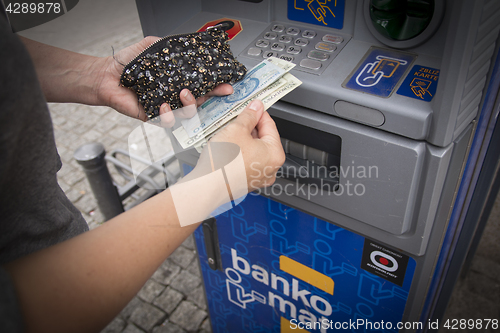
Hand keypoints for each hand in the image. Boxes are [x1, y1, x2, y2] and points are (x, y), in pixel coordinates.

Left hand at [96, 37, 232, 121]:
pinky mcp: (154, 117)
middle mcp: (175, 95)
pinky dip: (168, 115)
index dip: (217, 85)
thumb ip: (168, 45)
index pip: (203, 84)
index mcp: (178, 80)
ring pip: (188, 114)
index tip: (228, 83)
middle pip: (201, 100)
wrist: (106, 75)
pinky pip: (167, 122)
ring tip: (184, 94)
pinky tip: (163, 105)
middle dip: (213, 97)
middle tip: (217, 91)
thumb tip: (186, 43)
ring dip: (191, 105)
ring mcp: (166, 107)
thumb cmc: (127, 63)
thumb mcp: (152, 46)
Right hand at [207, 100, 285, 190]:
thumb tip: (256, 108)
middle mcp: (270, 168)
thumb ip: (249, 116)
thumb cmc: (224, 163)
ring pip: (254, 151)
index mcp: (275, 154)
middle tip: (237, 118)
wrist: (207, 187)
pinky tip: (227, 148)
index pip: (270, 126)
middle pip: (263, 139)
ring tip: (229, 132)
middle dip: (250, 127)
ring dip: (243, 140)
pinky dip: (239, 154)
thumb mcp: (237, 129)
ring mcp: (258, 178)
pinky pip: (246, 163)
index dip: (259, 113)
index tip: (252, 106)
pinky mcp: (246, 183)